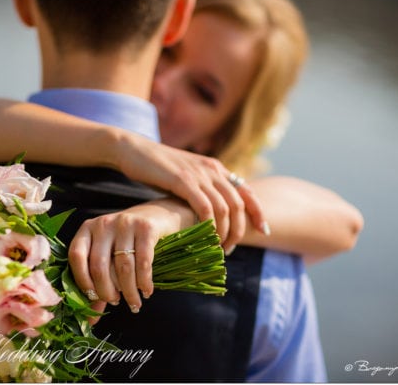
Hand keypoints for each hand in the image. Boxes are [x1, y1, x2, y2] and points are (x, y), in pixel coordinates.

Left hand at [68, 198, 193, 314]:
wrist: (159, 216)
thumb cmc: (129, 240)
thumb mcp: (109, 256)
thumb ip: (98, 283)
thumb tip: (90, 320)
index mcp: (87, 229)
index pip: (76, 257)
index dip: (83, 281)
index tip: (95, 298)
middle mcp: (104, 223)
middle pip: (99, 266)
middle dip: (107, 291)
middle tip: (116, 302)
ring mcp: (125, 223)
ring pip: (122, 267)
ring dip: (129, 291)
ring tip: (134, 303)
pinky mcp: (146, 227)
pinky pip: (143, 262)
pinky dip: (144, 281)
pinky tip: (147, 291)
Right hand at [115, 133, 266, 250]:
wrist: (133, 150)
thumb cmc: (157, 168)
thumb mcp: (186, 176)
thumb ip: (201, 189)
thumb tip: (210, 213)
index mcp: (216, 168)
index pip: (246, 191)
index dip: (258, 212)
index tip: (263, 230)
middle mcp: (212, 169)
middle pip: (238, 204)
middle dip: (239, 230)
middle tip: (229, 249)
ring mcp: (198, 174)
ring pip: (224, 208)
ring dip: (224, 232)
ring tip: (217, 248)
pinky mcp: (182, 180)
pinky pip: (204, 207)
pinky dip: (208, 225)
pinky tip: (204, 236)